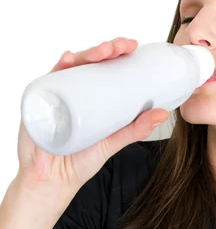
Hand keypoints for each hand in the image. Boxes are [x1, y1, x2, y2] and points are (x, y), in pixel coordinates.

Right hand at [16, 37, 168, 190]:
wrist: (52, 181)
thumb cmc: (80, 161)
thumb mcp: (112, 143)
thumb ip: (136, 130)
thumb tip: (162, 113)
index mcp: (92, 96)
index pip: (105, 68)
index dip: (118, 53)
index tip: (132, 46)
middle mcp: (74, 90)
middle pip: (90, 62)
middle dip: (106, 49)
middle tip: (121, 47)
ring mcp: (57, 94)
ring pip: (72, 67)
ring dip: (87, 54)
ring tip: (103, 51)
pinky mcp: (41, 102)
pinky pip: (48, 80)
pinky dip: (59, 67)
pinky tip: (69, 60)